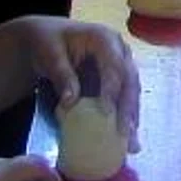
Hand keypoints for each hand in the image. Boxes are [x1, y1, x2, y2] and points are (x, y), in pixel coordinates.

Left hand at [21, 17, 140, 143]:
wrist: (48, 37)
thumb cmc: (48, 42)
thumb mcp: (50, 55)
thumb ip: (62, 75)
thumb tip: (71, 102)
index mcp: (104, 38)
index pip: (114, 66)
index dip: (112, 89)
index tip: (107, 113)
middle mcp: (119, 50)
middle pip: (130, 81)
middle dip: (129, 108)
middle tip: (125, 132)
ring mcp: (121, 64)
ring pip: (132, 92)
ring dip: (131, 117)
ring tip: (131, 143)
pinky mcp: (117, 79)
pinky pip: (125, 99)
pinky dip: (125, 118)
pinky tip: (127, 139)